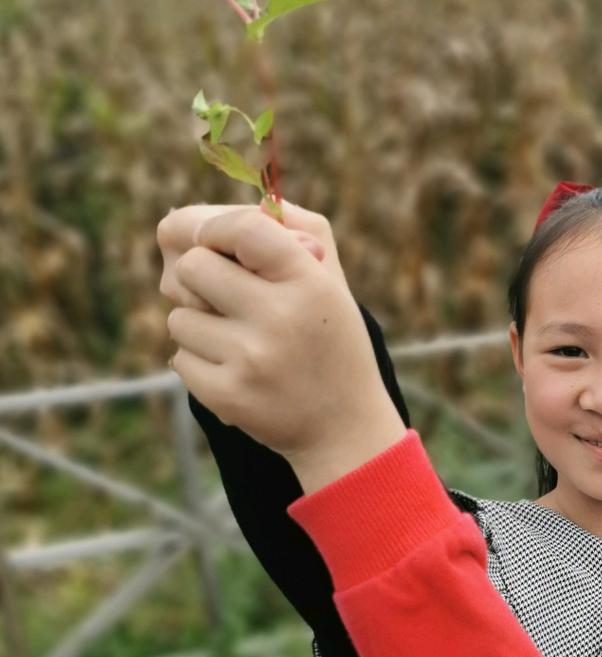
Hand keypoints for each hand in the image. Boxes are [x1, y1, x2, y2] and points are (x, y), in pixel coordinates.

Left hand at [164, 207, 404, 485]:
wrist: (346, 429)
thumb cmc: (332, 342)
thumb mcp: (332, 282)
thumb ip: (295, 230)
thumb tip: (227, 206)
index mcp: (310, 282)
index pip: (242, 228)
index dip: (214, 226)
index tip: (214, 241)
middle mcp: (281, 318)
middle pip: (192, 267)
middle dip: (199, 278)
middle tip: (226, 298)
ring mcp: (252, 360)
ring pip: (179, 317)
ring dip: (199, 326)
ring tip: (243, 344)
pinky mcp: (228, 397)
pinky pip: (180, 358)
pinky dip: (200, 363)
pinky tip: (238, 373)